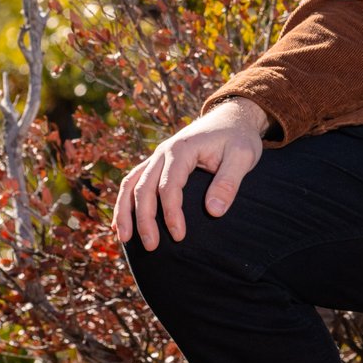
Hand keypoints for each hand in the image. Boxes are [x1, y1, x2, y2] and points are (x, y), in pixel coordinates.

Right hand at [111, 98, 270, 250]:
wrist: (231, 116)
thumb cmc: (238, 137)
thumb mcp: (243, 156)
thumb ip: (228, 182)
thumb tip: (214, 212)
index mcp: (182, 149)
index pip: (169, 186)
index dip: (171, 213)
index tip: (179, 236)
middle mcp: (164, 152)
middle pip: (144, 187)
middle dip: (144, 219)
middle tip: (152, 247)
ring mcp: (158, 157)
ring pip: (131, 184)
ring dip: (125, 211)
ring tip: (125, 240)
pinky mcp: (158, 163)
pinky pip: (134, 181)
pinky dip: (124, 202)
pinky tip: (120, 224)